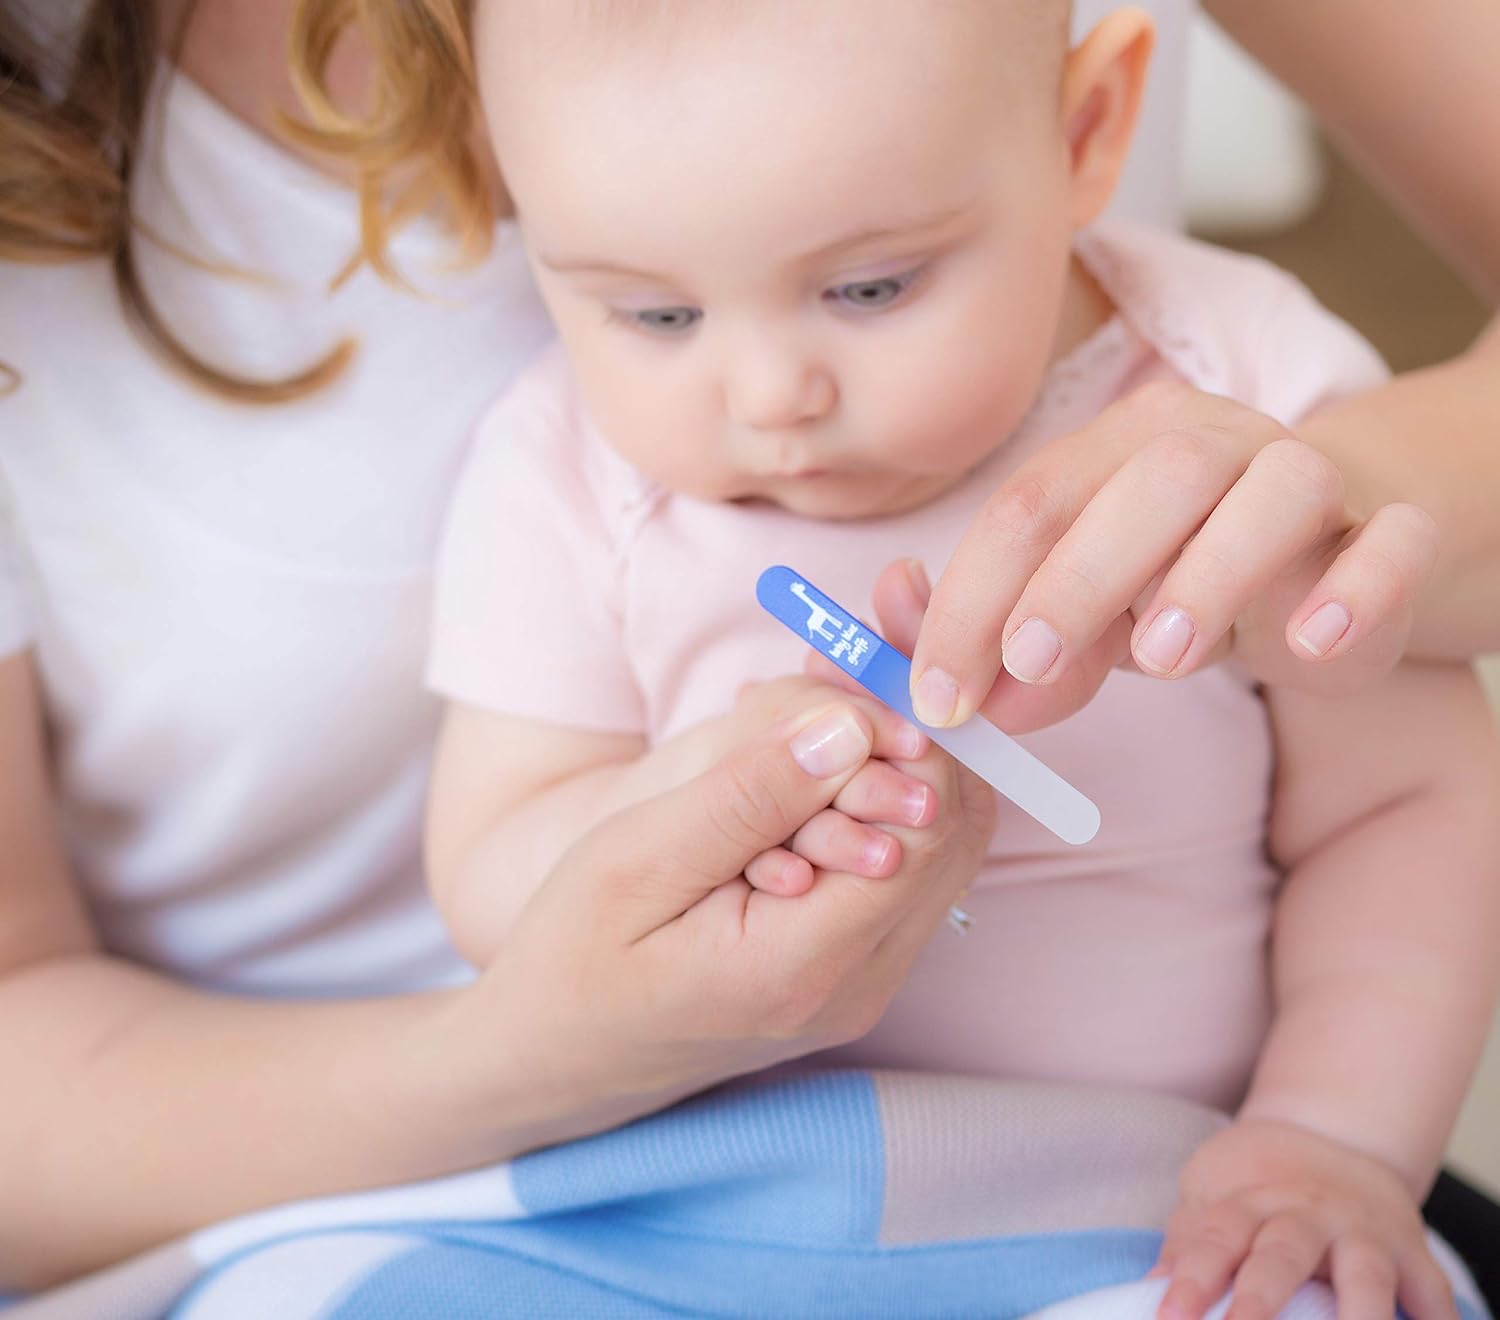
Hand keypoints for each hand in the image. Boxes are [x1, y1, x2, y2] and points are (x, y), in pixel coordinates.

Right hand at [463, 699, 993, 1146]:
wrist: (555, 1057)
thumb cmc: (572, 957)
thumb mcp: (634, 860)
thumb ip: (749, 796)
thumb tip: (851, 727)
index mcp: (804, 966)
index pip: (926, 829)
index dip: (907, 737)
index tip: (852, 674)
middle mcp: (859, 986)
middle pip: (956, 834)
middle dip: (914, 739)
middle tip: (844, 674)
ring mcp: (865, 984)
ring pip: (943, 848)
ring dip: (900, 765)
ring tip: (825, 706)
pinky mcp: (855, 971)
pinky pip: (906, 871)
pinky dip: (879, 802)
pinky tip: (817, 762)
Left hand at [905, 383, 1439, 733]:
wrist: (1331, 555)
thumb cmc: (1180, 579)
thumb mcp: (1087, 612)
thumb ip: (1014, 644)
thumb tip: (946, 690)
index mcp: (1121, 446)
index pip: (1033, 505)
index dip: (974, 599)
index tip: (941, 695)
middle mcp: (1217, 441)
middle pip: (1149, 481)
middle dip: (1076, 575)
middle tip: (1030, 662)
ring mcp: (1313, 479)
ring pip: (1273, 492)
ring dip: (1210, 573)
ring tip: (1163, 658)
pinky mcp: (1393, 530)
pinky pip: (1392, 541)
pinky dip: (1357, 588)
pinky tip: (1312, 639)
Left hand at [1153, 1119, 1456, 1319]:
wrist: (1327, 1130)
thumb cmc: (1256, 1180)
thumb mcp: (1211, 1192)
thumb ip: (1188, 1240)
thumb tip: (1154, 1282)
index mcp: (1250, 1201)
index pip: (1214, 1239)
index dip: (1190, 1280)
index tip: (1169, 1317)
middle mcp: (1306, 1214)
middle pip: (1283, 1253)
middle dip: (1262, 1297)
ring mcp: (1362, 1230)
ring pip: (1363, 1271)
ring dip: (1359, 1314)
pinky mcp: (1410, 1248)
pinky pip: (1431, 1287)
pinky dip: (1436, 1318)